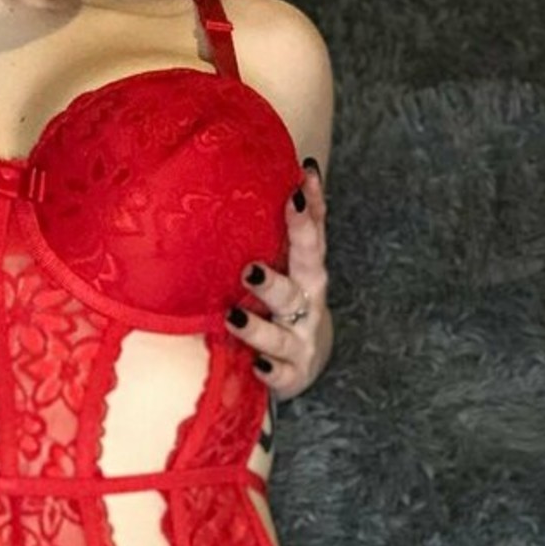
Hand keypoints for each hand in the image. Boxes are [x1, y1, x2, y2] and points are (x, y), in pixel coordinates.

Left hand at [224, 159, 331, 399]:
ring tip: (233, 314)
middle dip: (296, 242)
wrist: (301, 365)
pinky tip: (257, 364)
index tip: (305, 172)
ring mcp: (301, 338)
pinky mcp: (292, 372)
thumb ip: (265, 236)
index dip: (312, 202)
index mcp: (305, 269)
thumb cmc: (280, 307)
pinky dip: (270, 369)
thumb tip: (230, 177)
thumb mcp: (281, 269)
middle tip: (273, 215)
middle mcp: (308, 299)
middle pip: (306, 267)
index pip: (313, 229)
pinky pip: (281, 372)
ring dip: (259, 322)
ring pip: (282, 328)